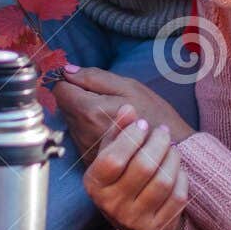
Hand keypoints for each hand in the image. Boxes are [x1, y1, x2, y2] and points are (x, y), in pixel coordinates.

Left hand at [52, 67, 193, 161]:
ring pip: (71, 121)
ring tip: (109, 114)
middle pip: (64, 106)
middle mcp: (81, 132)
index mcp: (90, 111)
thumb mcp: (129, 87)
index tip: (85, 81)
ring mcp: (84, 148)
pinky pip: (80, 136)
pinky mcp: (89, 158)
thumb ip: (95, 77)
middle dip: (78, 97)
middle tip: (105, 98)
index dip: (70, 81)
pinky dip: (89, 128)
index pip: (60, 90)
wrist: (170, 150)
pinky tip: (109, 128)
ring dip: (84, 113)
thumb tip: (67, 70)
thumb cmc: (153, 114)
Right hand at [84, 106, 189, 229]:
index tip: (142, 124)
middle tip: (163, 132)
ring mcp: (136, 220)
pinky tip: (176, 171)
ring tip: (171, 149)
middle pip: (143, 167)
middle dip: (158, 142)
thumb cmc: (121, 178)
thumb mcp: (111, 155)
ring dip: (172, 158)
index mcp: (95, 185)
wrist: (134, 219)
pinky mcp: (158, 229)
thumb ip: (118, 131)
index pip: (113, 159)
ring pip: (164, 181)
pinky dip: (181, 178)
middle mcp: (113, 205)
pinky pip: (178, 196)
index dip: (131, 137)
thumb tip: (128, 109)